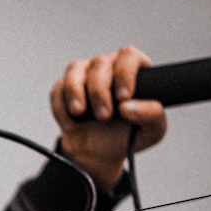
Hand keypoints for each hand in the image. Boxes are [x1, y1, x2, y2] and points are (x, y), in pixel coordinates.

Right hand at [50, 45, 166, 192]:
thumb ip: (152, 115)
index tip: (123, 97)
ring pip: (75, 70)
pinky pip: (57, 90)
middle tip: (104, 116)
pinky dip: (61, 108)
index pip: (129, 56)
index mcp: (134, 70)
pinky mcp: (63, 89)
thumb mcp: (152, 130)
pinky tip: (70, 124)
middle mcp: (109, 67)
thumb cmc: (126, 136)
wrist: (98, 154)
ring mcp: (84, 75)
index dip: (125, 74)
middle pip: (100, 63)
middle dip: (99, 91)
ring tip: (79, 113)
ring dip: (75, 92)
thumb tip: (129, 106)